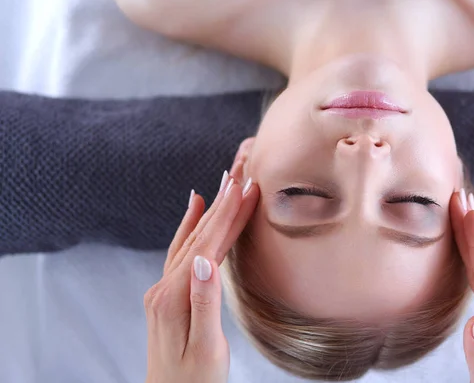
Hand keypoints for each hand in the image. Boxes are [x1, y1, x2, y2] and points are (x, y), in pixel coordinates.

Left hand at [144, 161, 258, 382]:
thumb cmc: (194, 382)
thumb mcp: (206, 349)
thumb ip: (204, 303)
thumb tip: (205, 261)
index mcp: (176, 298)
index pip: (208, 246)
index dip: (229, 216)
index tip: (246, 188)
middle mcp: (165, 288)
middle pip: (198, 236)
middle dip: (222, 204)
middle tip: (240, 175)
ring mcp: (163, 290)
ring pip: (189, 240)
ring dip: (208, 211)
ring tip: (222, 184)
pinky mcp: (167, 295)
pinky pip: (179, 251)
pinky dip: (189, 227)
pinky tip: (194, 211)